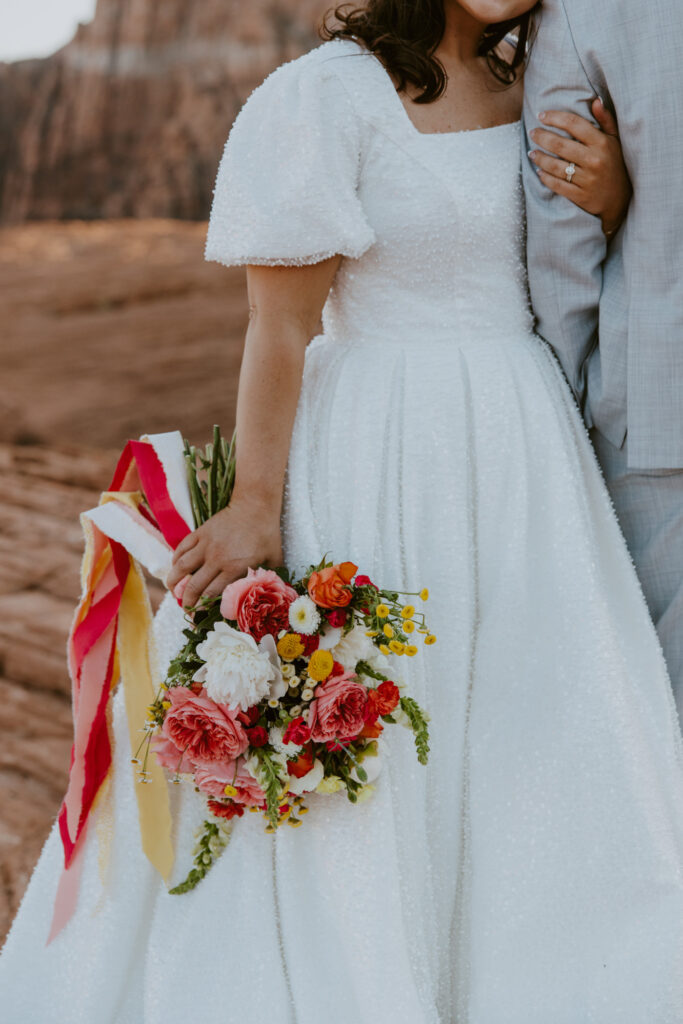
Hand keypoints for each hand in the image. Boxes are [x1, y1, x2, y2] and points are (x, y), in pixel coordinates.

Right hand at [166, 497, 282, 608]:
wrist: (255, 505)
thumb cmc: (268, 534)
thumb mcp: (273, 559)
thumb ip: (266, 577)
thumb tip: (268, 594)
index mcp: (234, 568)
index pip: (211, 594)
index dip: (202, 609)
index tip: (198, 618)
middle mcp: (217, 558)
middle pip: (194, 585)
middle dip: (186, 602)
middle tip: (185, 610)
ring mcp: (206, 544)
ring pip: (182, 567)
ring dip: (173, 581)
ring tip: (172, 590)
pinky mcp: (200, 532)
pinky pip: (182, 548)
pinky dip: (175, 560)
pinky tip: (175, 568)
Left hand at [528, 98, 631, 237]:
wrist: (620, 199)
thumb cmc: (615, 164)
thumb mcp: (615, 140)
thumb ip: (606, 120)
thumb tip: (596, 100)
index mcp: (601, 143)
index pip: (574, 124)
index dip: (555, 117)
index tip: (541, 115)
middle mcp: (594, 160)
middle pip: (560, 145)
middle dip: (542, 137)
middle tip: (532, 133)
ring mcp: (587, 179)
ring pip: (556, 166)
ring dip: (540, 158)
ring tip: (531, 153)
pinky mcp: (580, 196)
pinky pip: (557, 185)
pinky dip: (545, 178)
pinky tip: (538, 171)